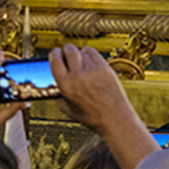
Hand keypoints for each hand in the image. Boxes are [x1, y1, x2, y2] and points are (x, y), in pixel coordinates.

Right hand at [49, 44, 155, 168]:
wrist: (114, 118)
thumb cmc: (93, 117)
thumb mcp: (68, 110)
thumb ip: (59, 96)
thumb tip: (54, 86)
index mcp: (66, 84)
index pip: (55, 60)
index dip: (54, 54)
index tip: (55, 54)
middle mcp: (78, 74)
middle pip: (68, 50)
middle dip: (65, 50)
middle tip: (65, 53)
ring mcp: (92, 69)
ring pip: (81, 51)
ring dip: (77, 53)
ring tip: (78, 60)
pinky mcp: (104, 67)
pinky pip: (92, 52)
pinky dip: (88, 53)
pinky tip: (88, 58)